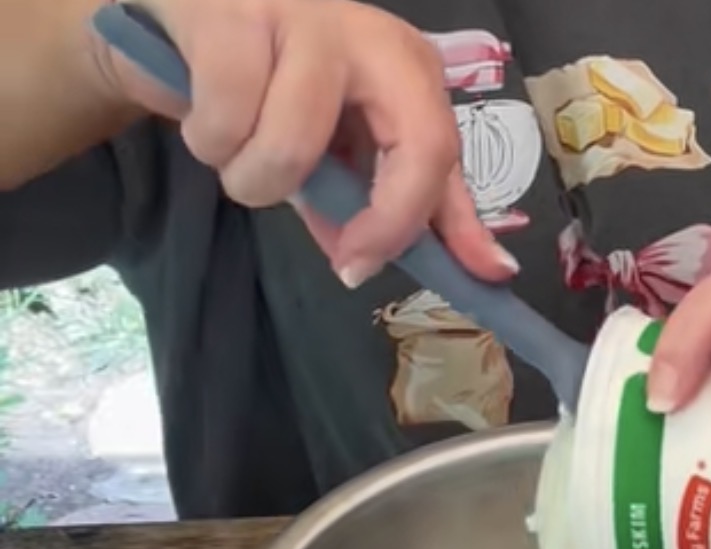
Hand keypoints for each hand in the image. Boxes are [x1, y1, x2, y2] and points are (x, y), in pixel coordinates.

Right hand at [92, 0, 514, 284]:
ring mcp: (304, 18)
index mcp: (406, 67)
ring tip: (236, 156)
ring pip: (292, 147)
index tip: (366, 271)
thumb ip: (390, 203)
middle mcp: (370, 37)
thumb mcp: (337, 145)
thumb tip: (436, 268)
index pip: (439, 152)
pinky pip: (225, 119)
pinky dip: (208, 143)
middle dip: (378, 222)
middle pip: (415, 147)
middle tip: (338, 253)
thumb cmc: (268, 82)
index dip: (411, 226)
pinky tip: (204, 122)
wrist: (181, 9)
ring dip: (251, 180)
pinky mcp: (230, 15)